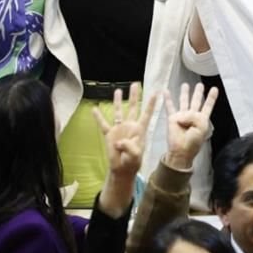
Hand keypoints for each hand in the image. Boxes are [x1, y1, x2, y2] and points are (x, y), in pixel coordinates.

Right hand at [93, 83, 159, 218]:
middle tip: (136, 84)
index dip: (151, 103)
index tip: (157, 92)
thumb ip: (130, 148)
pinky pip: (103, 124)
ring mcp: (120, 129)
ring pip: (119, 112)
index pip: (147, 113)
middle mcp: (131, 126)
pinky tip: (94, 108)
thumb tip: (119, 142)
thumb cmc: (133, 162)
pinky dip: (98, 117)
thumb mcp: (135, 155)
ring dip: (118, 101)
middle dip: (135, 96)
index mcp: (140, 129)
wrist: (123, 168)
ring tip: (118, 90)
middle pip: (133, 107)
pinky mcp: (110, 134)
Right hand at [164, 83, 218, 169]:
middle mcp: (193, 116)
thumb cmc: (193, 140)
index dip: (211, 98)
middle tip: (200, 84)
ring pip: (184, 101)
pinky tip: (165, 91)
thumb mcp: (200, 127)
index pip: (208, 106)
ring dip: (184, 93)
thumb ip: (194, 116)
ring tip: (185, 84)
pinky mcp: (172, 118)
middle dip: (198, 93)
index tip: (214, 89)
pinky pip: (170, 107)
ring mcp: (182, 116)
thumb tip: (181, 114)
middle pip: (196, 101)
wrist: (181, 150)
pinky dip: (167, 99)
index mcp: (202, 119)